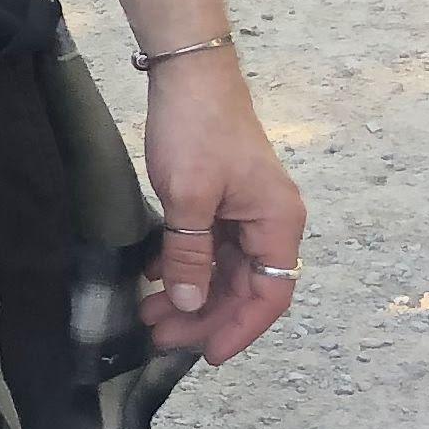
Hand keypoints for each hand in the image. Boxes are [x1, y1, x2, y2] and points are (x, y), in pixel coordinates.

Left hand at [138, 55, 303, 363]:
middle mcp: (269, 221)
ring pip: (221, 269)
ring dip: (189, 293)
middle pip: (242, 286)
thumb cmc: (195, 131)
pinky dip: (182, 264)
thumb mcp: (188, 199)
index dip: (240, 329)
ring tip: (150, 317)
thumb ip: (189, 255)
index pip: (270, 295)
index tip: (208, 355)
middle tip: (159, 337)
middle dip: (203, 315)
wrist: (188, 73)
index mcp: (278, 224)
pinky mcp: (220, 198)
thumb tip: (189, 306)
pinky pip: (207, 245)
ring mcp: (244, 210)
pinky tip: (152, 279)